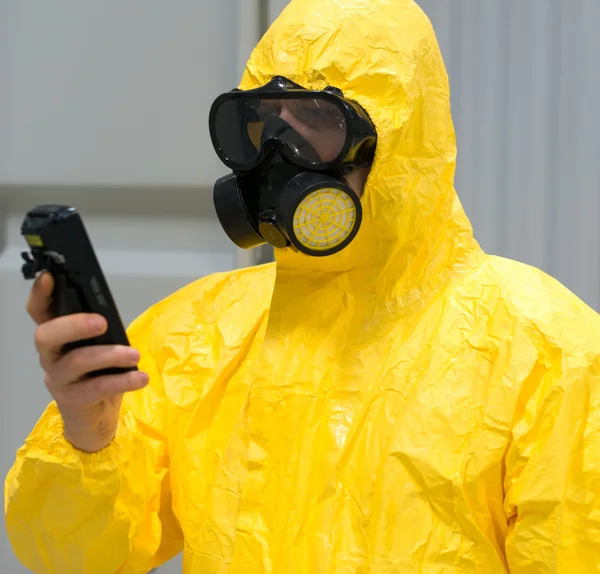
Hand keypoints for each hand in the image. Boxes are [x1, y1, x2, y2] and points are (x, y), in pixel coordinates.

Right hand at [27, 271, 148, 451]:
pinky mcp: (72, 401)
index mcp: (58, 338)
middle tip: (102, 322)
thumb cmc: (100, 376)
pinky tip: (140, 378)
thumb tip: (110, 315)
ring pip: (76, 361)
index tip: (49, 277)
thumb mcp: (101, 348)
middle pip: (46, 335)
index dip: (40, 294)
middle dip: (74, 324)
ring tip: (134, 355)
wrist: (96, 421)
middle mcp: (51, 356)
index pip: (39, 312)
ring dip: (109, 355)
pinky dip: (122, 381)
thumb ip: (101, 332)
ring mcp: (58, 379)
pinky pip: (96, 388)